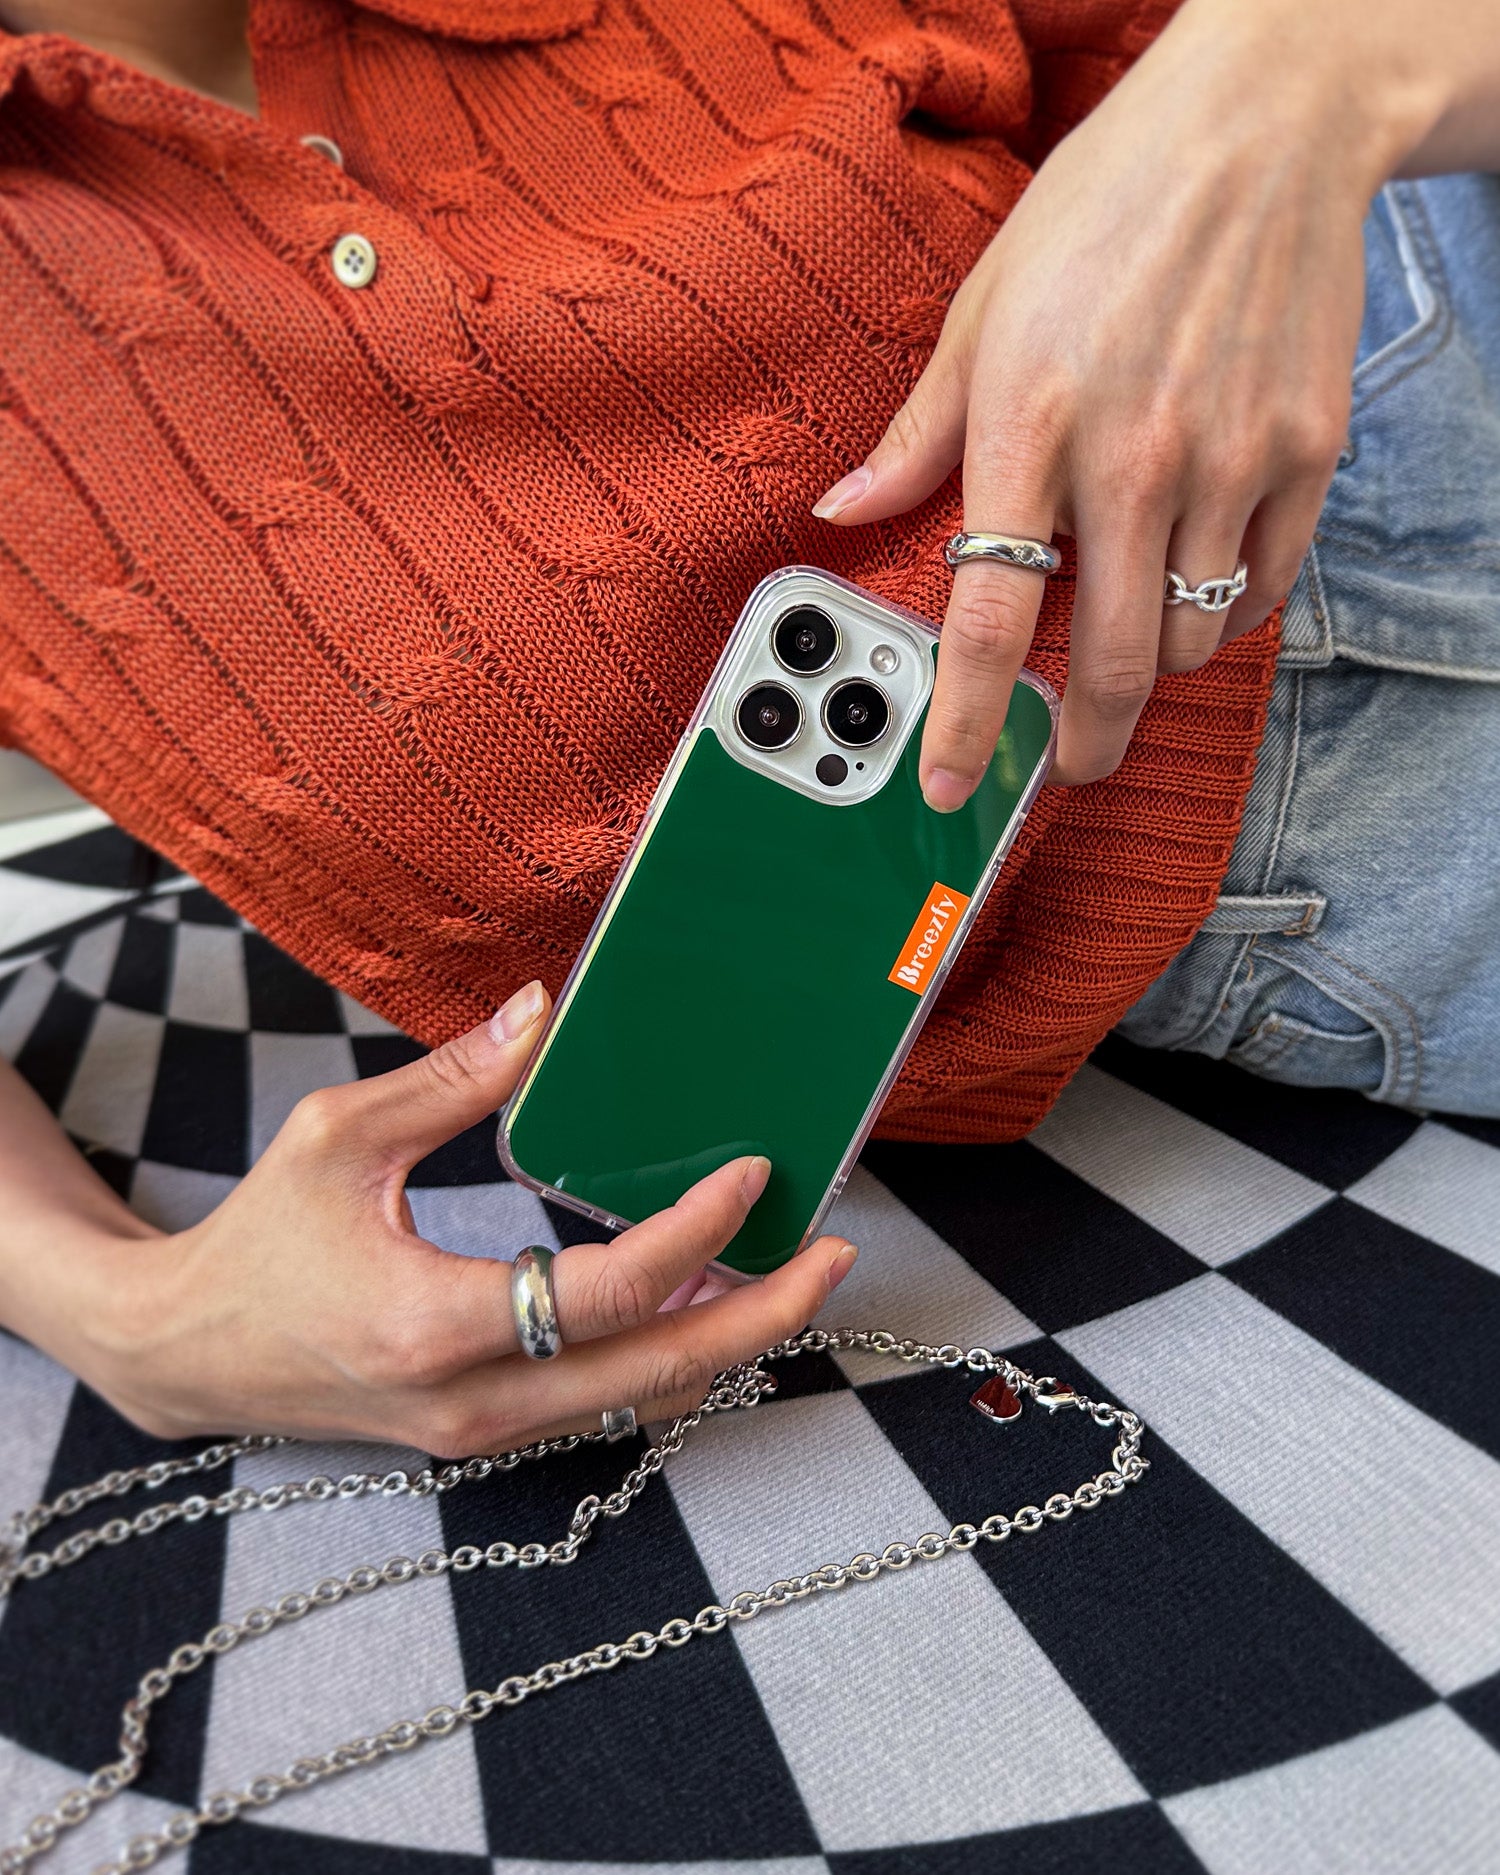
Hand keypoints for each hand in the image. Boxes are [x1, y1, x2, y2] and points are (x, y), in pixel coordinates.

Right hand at [51, 982, 855, 1455]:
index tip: (748, 1175)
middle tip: (833, 1256)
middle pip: (656, 1373)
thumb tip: (542, 1013)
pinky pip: (605, 1405)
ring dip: (724, 1340)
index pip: (601, 1294)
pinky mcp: (486, 1436)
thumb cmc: (257, 1244)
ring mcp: (482, 1434)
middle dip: (762, 1316)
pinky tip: (701, 1302)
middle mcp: (470, 1403)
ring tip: (787, 1272)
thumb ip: (449, 1080)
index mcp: (429, 1325)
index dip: (690, 1235)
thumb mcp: (337, 1139)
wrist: (191, 1357)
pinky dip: (666, 1357)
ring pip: (640, 1402)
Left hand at [813, 0, 1428, 797]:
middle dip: (1081, 743)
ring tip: (1127, 632)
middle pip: (1105, 665)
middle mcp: (1133, 458)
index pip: (988, 619)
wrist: (1260, 128)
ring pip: (1187, 640)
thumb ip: (917, 434)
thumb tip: (844, 512)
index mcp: (1030, 427)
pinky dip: (1227, 613)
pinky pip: (1263, 591)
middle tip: (1068, 762)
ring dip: (1148, 666)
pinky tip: (1198, 578)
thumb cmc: (1103, 210)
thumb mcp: (981, 311)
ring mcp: (1231, 461)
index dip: (965, 725)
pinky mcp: (1305, 453)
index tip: (948, 787)